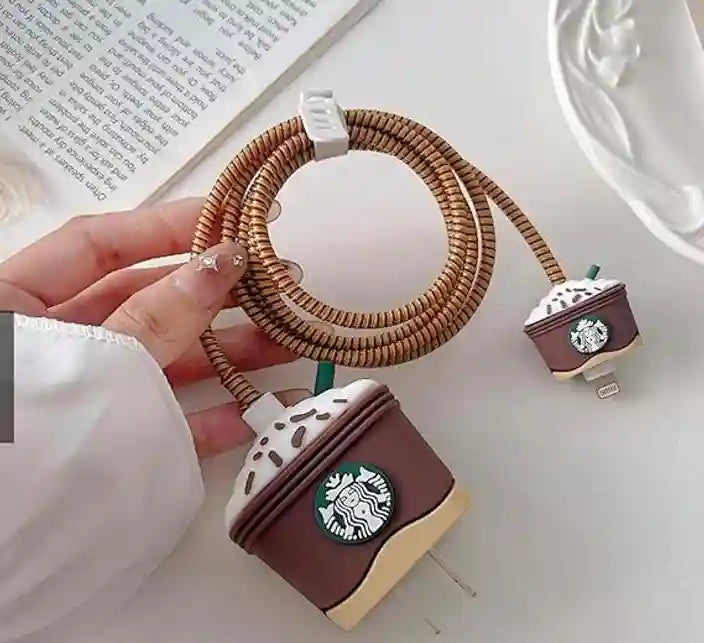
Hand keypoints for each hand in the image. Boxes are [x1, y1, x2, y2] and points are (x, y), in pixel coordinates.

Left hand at [0, 198, 296, 456]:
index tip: (233, 217)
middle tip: (277, 283)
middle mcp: (58, 345)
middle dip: (216, 292)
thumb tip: (221, 262)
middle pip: (147, 302)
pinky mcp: (110, 445)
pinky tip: (259, 409)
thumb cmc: (16, 441)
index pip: (102, 246)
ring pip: (165, 360)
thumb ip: (155, 315)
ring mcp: (90, 396)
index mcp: (17, 304)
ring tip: (286, 340)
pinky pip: (164, 422)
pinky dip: (211, 417)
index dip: (170, 225)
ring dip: (228, 352)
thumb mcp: (86, 358)